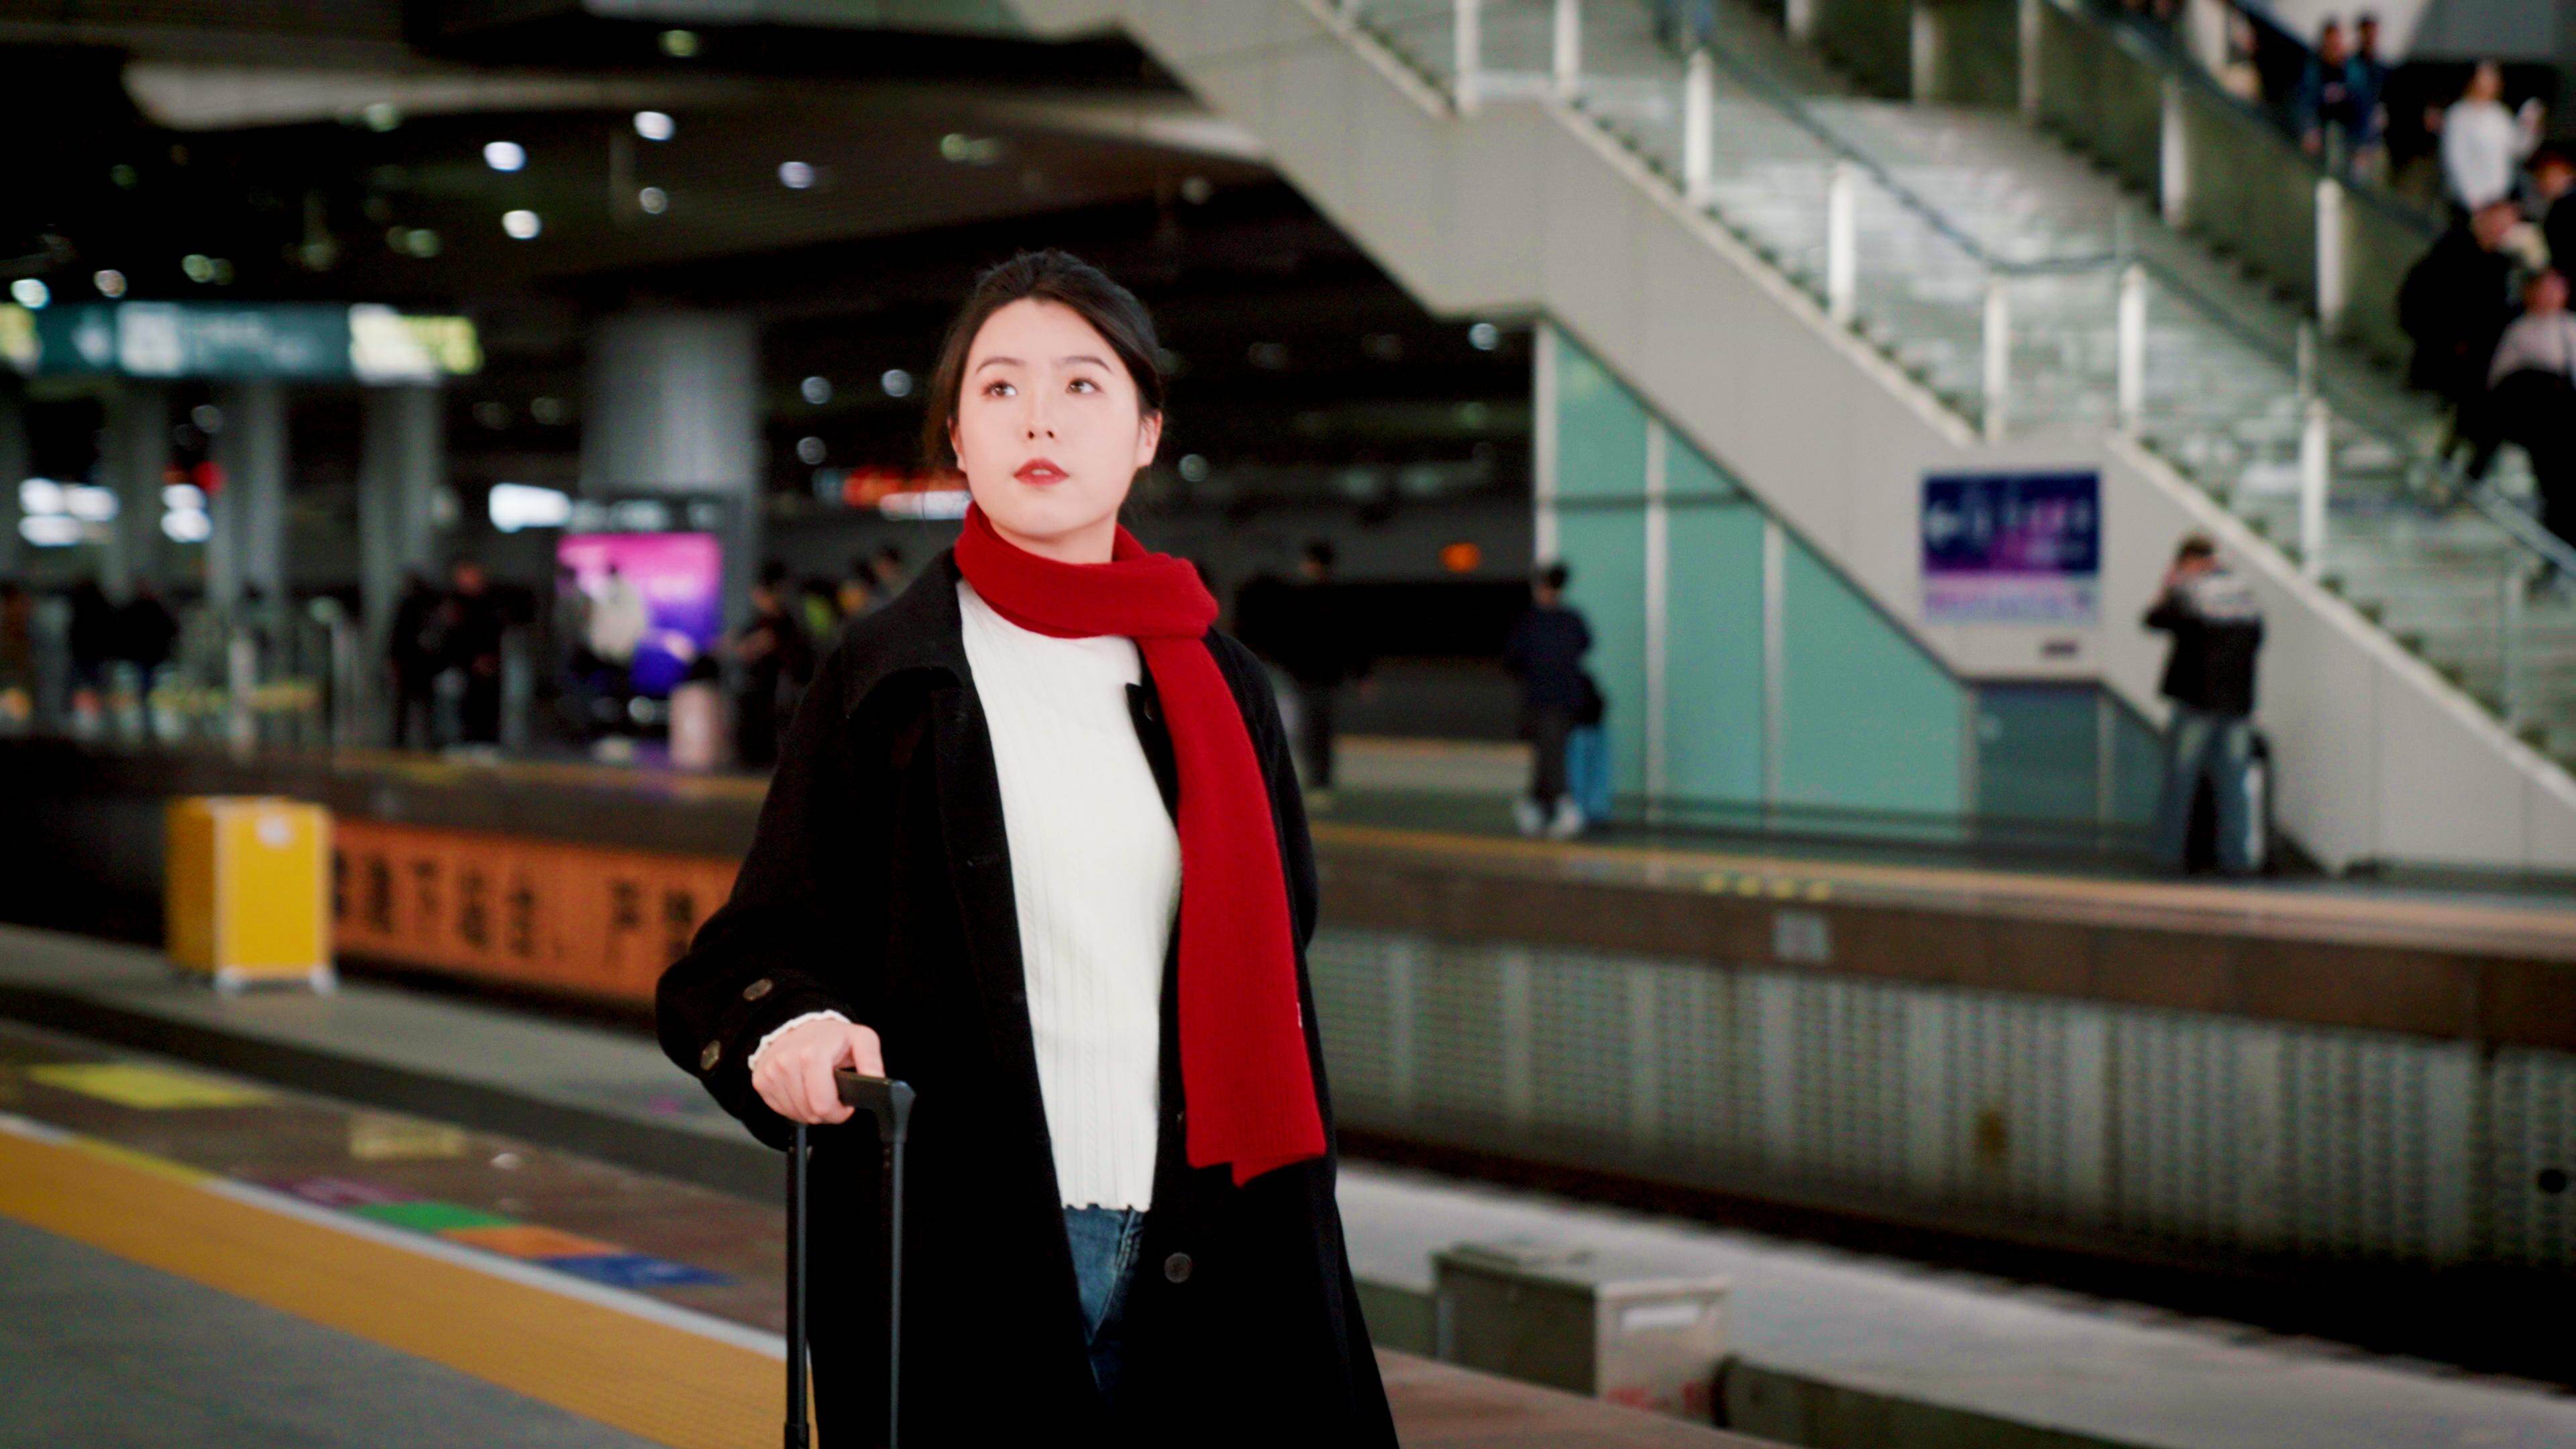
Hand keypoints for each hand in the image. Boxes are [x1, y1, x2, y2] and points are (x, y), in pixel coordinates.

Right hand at [750, 1017, 883, 1123]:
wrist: (799, 1025)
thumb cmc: (831, 1036)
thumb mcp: (861, 1040)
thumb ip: (872, 1062)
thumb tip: (876, 1082)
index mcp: (811, 1055)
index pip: (823, 1106)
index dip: (839, 1112)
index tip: (844, 1105)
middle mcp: (786, 1064)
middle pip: (809, 1114)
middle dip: (826, 1112)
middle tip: (832, 1097)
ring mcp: (771, 1073)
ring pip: (795, 1115)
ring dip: (810, 1111)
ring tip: (818, 1091)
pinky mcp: (761, 1081)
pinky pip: (781, 1110)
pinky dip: (794, 1107)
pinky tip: (803, 1091)